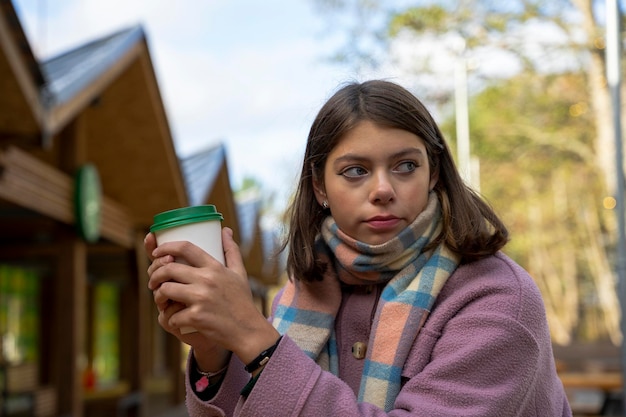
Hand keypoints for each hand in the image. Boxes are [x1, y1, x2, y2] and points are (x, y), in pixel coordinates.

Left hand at [144, 231, 228, 370]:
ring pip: (166, 290)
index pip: (186, 247)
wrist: (248, 330)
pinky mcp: (196, 316)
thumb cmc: (242, 301)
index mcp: (215, 267)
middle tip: (154, 281)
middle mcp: (207, 279)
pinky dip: (172, 319)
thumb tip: (225, 230)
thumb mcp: (239, 273)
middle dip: (155, 274)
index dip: (166, 247)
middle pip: (169, 268)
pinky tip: (177, 321)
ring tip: (161, 299)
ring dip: (159, 296)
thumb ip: (231, 250)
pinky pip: (172, 315)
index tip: (157, 252)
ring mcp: (201, 298)